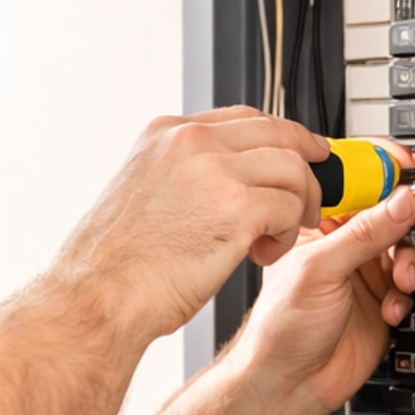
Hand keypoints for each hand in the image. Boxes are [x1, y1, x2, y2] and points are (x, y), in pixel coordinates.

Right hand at [54, 107, 328, 342]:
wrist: (100, 296)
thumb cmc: (116, 265)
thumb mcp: (143, 194)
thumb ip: (183, 175)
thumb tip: (225, 182)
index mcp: (166, 133)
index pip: (244, 117)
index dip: (281, 136)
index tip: (301, 152)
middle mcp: (192, 142)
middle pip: (278, 133)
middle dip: (307, 163)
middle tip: (314, 193)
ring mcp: (215, 170)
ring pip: (292, 169)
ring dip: (297, 206)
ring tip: (277, 237)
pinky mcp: (237, 208)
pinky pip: (289, 208)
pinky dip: (286, 234)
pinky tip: (263, 254)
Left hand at [233, 175, 414, 414]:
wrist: (290, 384)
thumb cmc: (280, 328)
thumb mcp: (321, 270)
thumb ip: (365, 233)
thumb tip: (403, 200)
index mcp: (316, 225)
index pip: (355, 184)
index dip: (385, 174)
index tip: (413, 171)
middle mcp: (341, 245)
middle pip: (390, 215)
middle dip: (405, 226)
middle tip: (410, 234)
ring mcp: (362, 274)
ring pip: (406, 250)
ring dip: (408, 266)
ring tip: (399, 284)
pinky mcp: (382, 302)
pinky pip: (410, 286)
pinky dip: (406, 297)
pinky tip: (390, 310)